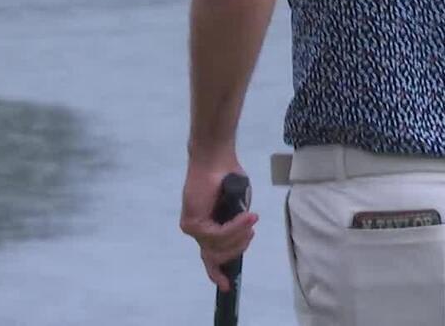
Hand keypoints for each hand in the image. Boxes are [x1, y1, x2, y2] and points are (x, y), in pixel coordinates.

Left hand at [179, 152, 257, 290]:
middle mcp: (198, 230)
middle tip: (252, 232)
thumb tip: (241, 239)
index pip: (210, 256)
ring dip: (240, 234)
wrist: (216, 158)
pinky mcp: (192, 223)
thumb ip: (238, 225)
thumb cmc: (229, 177)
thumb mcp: (239, 207)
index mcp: (208, 227)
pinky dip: (235, 227)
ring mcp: (193, 228)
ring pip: (219, 247)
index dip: (217, 272)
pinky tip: (246, 217)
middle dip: (239, 247)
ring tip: (251, 218)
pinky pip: (217, 235)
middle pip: (218, 256)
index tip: (227, 286)